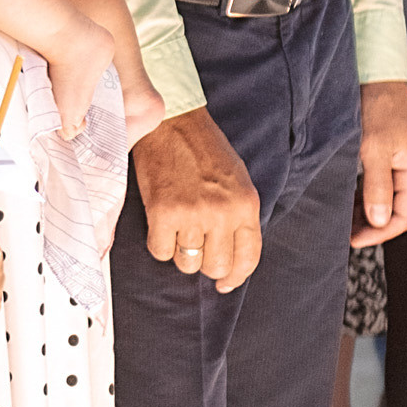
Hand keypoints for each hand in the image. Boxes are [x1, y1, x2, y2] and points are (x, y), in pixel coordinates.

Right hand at [133, 106, 262, 292]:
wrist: (171, 123)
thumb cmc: (203, 149)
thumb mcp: (238, 182)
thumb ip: (239, 218)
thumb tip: (231, 259)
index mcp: (246, 205)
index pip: (247, 258)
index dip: (235, 277)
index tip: (224, 283)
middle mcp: (222, 214)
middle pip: (216, 267)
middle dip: (205, 263)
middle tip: (196, 246)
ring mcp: (193, 215)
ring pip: (187, 263)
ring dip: (181, 252)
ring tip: (178, 228)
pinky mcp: (163, 214)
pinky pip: (161, 252)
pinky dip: (159, 243)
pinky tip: (161, 224)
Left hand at [354, 80, 406, 243]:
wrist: (378, 77)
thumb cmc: (378, 109)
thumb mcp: (374, 150)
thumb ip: (377, 187)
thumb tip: (379, 220)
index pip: (405, 217)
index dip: (381, 233)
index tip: (355, 240)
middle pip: (398, 211)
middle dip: (373, 226)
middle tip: (346, 233)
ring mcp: (403, 162)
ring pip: (388, 199)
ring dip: (368, 212)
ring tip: (345, 220)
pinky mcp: (391, 154)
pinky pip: (382, 185)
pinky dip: (366, 196)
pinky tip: (350, 199)